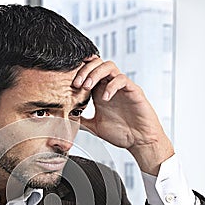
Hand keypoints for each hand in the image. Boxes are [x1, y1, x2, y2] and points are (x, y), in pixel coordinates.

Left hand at [74, 56, 173, 174]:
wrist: (140, 141)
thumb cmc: (121, 133)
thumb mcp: (94, 127)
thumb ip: (81, 121)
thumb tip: (64, 120)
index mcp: (100, 92)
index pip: (88, 72)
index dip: (77, 73)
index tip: (68, 84)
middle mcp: (110, 86)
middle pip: (97, 63)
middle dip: (84, 70)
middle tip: (76, 84)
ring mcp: (122, 87)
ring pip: (109, 66)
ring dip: (95, 73)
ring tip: (87, 87)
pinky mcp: (133, 91)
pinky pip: (122, 79)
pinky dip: (111, 86)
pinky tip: (105, 98)